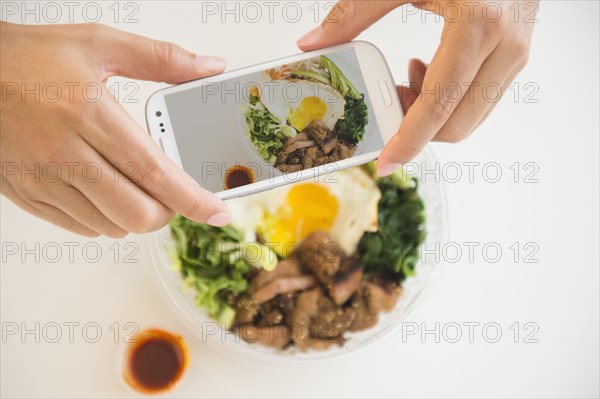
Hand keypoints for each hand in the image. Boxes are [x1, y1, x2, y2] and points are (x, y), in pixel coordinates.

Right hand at [0, 22, 230, 236]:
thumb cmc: (28, 58)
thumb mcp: (98, 44)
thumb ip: (160, 58)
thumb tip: (209, 67)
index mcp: (89, 115)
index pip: (155, 173)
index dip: (193, 200)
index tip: (219, 212)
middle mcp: (65, 154)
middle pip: (138, 213)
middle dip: (167, 211)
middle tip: (171, 192)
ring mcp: (43, 180)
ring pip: (112, 226)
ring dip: (137, 215)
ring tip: (136, 185)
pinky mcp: (26, 195)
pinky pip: (82, 228)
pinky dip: (106, 218)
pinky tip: (105, 190)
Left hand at [297, 0, 536, 175]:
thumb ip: (354, 12)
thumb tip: (311, 43)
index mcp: (478, 25)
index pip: (439, 105)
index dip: (409, 141)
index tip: (384, 163)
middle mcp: (505, 48)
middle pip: (456, 125)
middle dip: (417, 130)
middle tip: (390, 101)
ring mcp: (515, 56)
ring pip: (470, 119)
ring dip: (432, 116)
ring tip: (409, 79)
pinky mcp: (515, 58)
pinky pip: (480, 101)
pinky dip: (449, 102)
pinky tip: (430, 70)